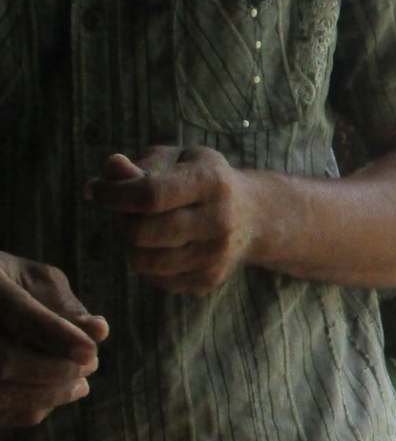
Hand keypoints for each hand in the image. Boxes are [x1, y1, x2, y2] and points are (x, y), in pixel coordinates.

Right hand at [0, 252, 107, 425]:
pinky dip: (28, 407)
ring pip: (0, 393)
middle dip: (55, 369)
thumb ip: (61, 302)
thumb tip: (98, 331)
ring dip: (47, 393)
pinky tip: (51, 397)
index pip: (16, 313)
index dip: (54, 334)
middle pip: (5, 361)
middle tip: (90, 364)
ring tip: (80, 384)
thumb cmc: (5, 286)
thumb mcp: (29, 279)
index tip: (90, 351)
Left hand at [87, 146, 264, 293]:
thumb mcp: (178, 159)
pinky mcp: (210, 279)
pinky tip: (163, 247)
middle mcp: (219, 220)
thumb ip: (142, 164)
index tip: (96, 190)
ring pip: (145, 262)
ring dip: (133, 246)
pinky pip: (158, 280)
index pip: (150, 194)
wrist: (254, 217)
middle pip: (143, 233)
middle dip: (123, 222)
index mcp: (211, 182)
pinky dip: (150, 265)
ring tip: (146, 229)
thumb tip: (110, 169)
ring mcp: (216, 255)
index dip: (113, 194)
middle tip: (128, 212)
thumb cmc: (204, 180)